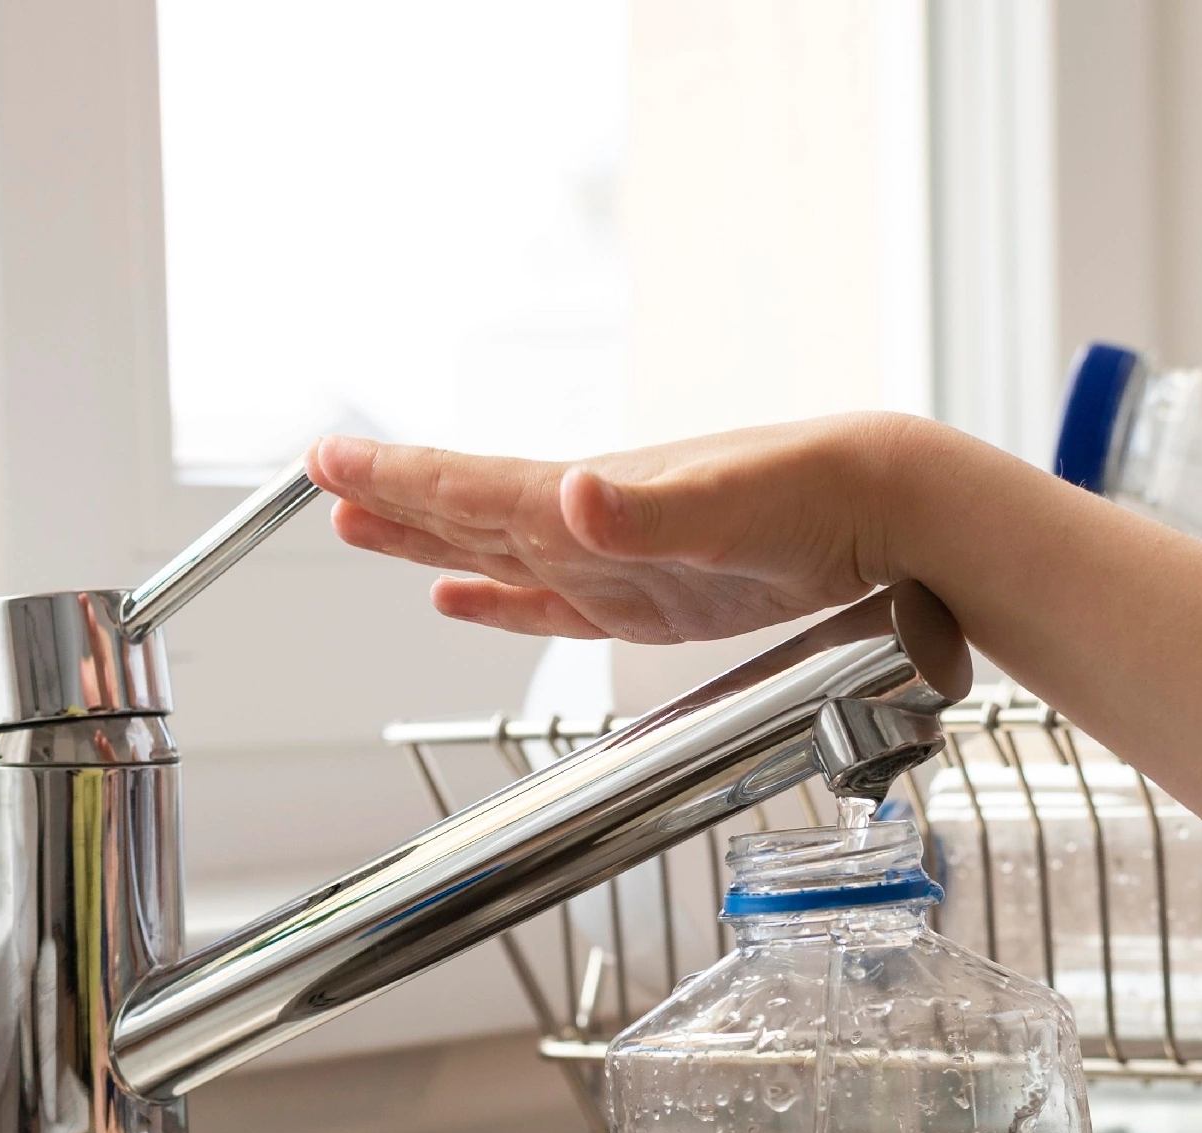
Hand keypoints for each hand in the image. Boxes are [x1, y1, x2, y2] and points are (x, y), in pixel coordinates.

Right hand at [306, 416, 946, 644]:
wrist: (883, 511)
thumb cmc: (812, 493)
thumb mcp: (728, 506)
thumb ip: (645, 511)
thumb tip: (569, 493)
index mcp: (591, 498)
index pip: (470, 485)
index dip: (395, 479)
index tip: (323, 462)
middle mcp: (590, 525)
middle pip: (466, 513)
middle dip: (392, 505)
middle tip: (319, 488)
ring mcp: (616, 564)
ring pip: (495, 553)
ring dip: (428, 546)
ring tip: (362, 532)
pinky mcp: (649, 601)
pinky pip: (550, 601)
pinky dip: (499, 600)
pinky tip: (458, 598)